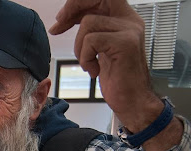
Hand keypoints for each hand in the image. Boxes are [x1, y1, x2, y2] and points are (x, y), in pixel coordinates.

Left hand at [49, 0, 162, 129]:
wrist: (132, 101)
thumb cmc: (117, 80)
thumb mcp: (99, 50)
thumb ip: (88, 31)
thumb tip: (62, 18)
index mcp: (125, 19)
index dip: (77, 4)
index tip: (61, 20)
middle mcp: (130, 20)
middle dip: (72, 9)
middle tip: (57, 27)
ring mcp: (129, 30)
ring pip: (88, 22)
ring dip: (80, 47)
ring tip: (89, 63)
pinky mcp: (125, 42)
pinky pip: (91, 40)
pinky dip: (85, 57)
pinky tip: (94, 69)